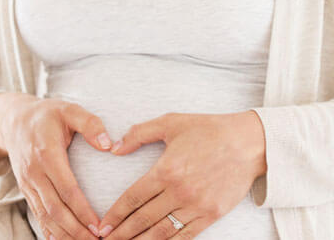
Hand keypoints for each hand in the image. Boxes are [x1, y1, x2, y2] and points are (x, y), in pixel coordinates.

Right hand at [0, 95, 111, 238]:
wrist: (12, 119)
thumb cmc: (46, 115)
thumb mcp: (68, 109)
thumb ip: (89, 123)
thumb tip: (108, 144)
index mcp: (47, 154)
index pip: (67, 190)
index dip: (83, 211)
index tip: (100, 227)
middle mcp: (34, 172)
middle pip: (55, 209)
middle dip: (76, 231)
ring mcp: (27, 182)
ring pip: (45, 216)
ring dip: (64, 234)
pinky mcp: (25, 188)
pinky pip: (37, 214)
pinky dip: (49, 231)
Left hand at [96, 111, 266, 238]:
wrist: (249, 143)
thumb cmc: (207, 129)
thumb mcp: (169, 123)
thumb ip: (138, 134)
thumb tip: (114, 149)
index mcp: (165, 171)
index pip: (133, 198)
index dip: (115, 214)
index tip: (102, 225)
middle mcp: (179, 192)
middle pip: (144, 219)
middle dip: (122, 233)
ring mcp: (197, 206)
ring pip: (163, 232)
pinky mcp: (213, 214)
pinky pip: (187, 235)